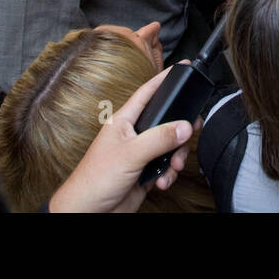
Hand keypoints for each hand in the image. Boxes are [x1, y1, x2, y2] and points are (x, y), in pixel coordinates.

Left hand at [47, 62, 194, 212]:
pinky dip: (170, 173)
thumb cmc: (95, 179)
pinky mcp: (146, 171)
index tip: (182, 67)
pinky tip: (162, 181)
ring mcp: (141, 153)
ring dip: (176, 157)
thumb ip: (160, 137)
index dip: (164, 78)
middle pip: (168, 121)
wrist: (89, 211)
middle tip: (189, 135)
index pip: (148, 92)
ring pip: (171, 145)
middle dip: (181, 131)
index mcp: (125, 121)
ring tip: (172, 167)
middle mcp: (135, 134)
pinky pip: (168, 165)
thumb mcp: (131, 153)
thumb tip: (184, 126)